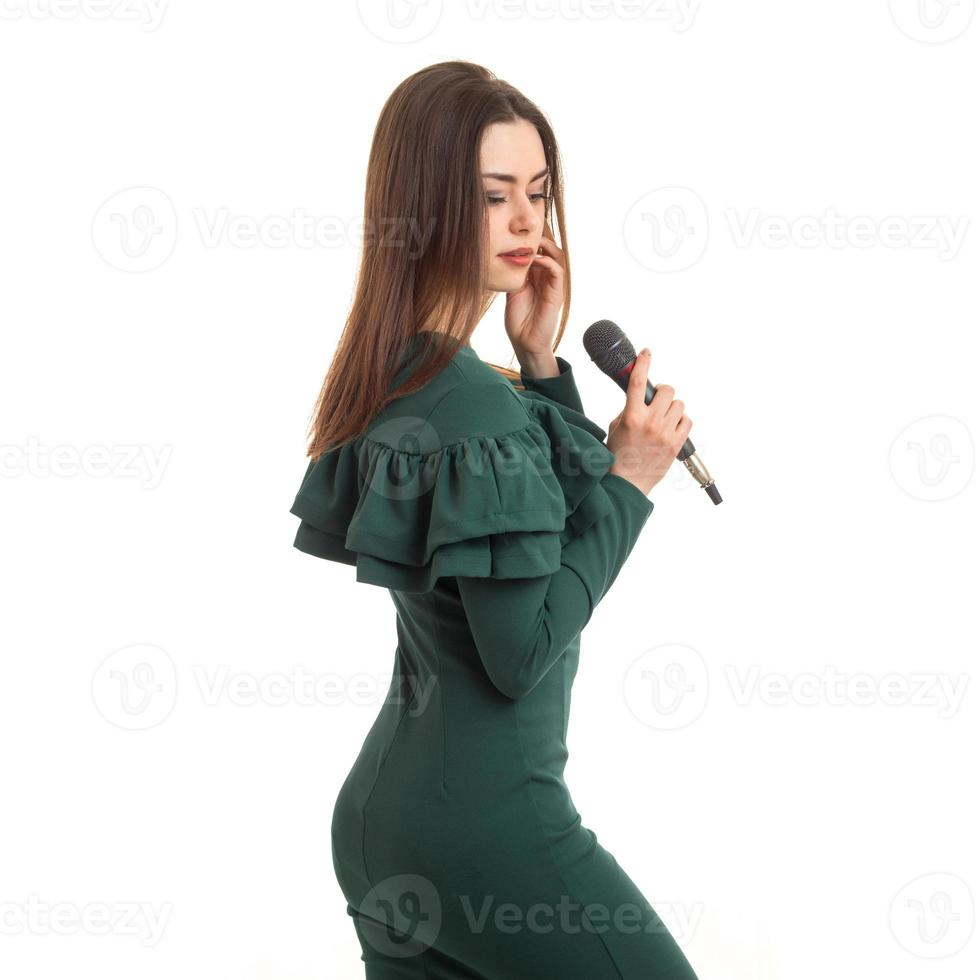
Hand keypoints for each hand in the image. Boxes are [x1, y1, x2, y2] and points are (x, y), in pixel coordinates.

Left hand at [503, 220, 565, 357]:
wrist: (524, 342)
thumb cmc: (518, 320)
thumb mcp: (511, 290)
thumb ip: (513, 274)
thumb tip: (504, 255)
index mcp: (537, 275)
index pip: (540, 249)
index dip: (535, 236)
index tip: (523, 223)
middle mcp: (547, 277)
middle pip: (551, 247)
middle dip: (543, 233)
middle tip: (532, 222)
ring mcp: (553, 285)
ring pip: (557, 256)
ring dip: (546, 245)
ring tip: (534, 239)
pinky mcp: (557, 294)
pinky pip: (557, 271)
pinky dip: (547, 262)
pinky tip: (535, 258)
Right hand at [605, 348, 692, 496]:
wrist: (627, 483)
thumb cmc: (618, 455)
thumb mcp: (616, 427)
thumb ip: (629, 409)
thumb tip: (642, 397)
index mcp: (632, 416)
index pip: (637, 382)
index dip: (643, 363)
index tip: (646, 353)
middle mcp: (650, 422)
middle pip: (667, 390)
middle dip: (662, 392)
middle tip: (657, 400)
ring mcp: (665, 433)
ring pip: (679, 405)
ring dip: (672, 407)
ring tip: (663, 418)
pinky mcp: (676, 444)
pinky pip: (687, 421)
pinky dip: (681, 421)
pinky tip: (672, 428)